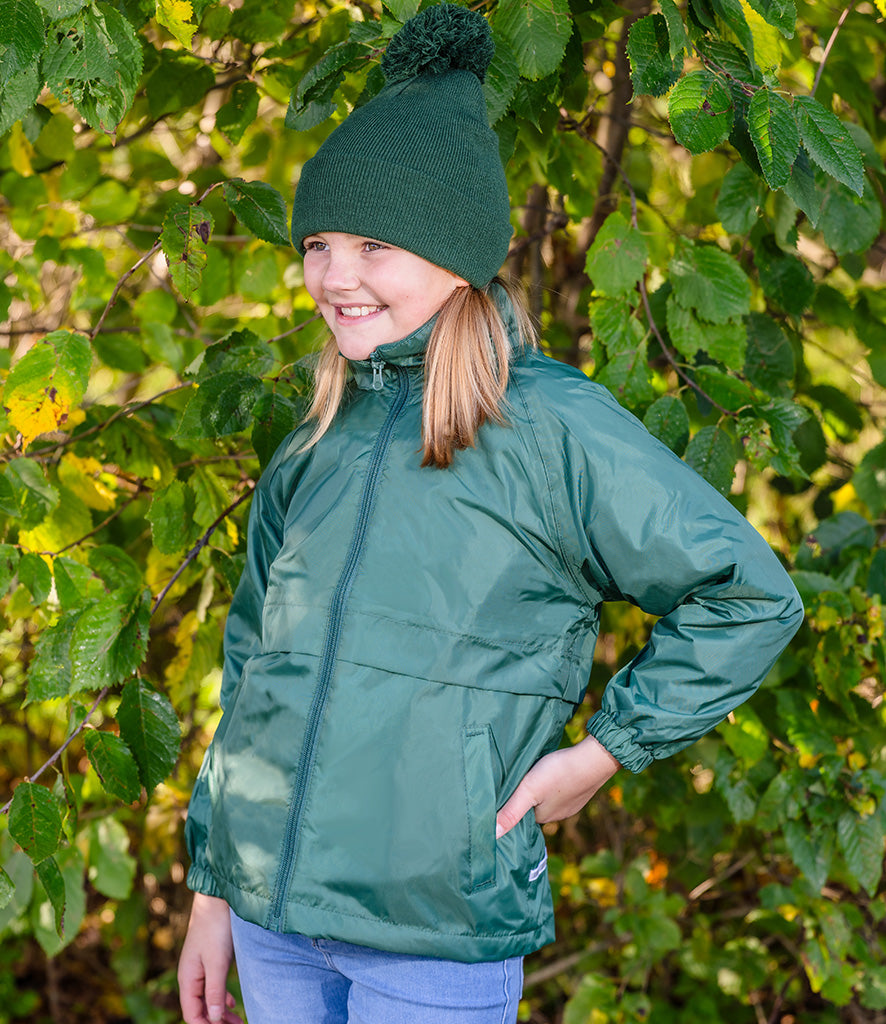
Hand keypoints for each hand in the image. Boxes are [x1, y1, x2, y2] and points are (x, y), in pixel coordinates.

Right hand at [178, 893, 244, 1023]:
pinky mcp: (211, 958)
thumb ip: (215, 991)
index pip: (192, 1014)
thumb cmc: (216, 927)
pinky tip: (233, 1003)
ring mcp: (200, 967)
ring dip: (221, 1012)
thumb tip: (214, 1019)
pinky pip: (213, 986)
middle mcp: (191, 975)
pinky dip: (222, 997)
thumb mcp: (217, 962)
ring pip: (208, 998)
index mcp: (188, 978)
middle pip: (200, 1008)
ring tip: (239, 1021)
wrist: (217, 897)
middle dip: (216, 1021)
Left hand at [496, 734, 620, 838]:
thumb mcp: (529, 790)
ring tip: (532, 774)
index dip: (512, 805)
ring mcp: (573, 803)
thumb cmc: (559, 773)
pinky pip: (562, 789)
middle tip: (515, 780)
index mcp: (544, 817)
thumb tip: (492, 836)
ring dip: (541, 789)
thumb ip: (511, 811)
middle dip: (526, 797)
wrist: (594, 759)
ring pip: (549, 798)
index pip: (521, 815)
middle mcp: (559, 814)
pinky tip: (553, 772)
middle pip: (535, 807)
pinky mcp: (581, 790)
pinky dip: (556, 783)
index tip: (503, 794)